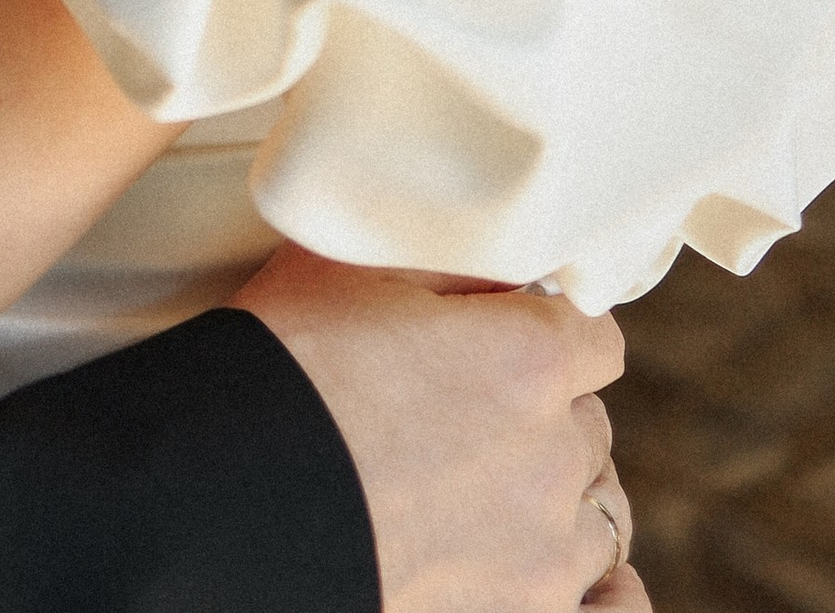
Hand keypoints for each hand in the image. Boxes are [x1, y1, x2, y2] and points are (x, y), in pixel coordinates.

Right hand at [232, 247, 646, 610]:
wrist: (218, 498)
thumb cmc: (276, 367)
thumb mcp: (351, 265)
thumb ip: (451, 257)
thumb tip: (508, 261)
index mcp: (526, 359)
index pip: (594, 339)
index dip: (548, 332)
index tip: (508, 339)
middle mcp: (550, 457)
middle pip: (589, 425)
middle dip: (543, 413)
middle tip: (470, 414)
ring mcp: (543, 553)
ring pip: (598, 512)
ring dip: (556, 494)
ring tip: (492, 491)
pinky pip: (617, 610)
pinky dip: (604, 592)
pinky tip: (565, 571)